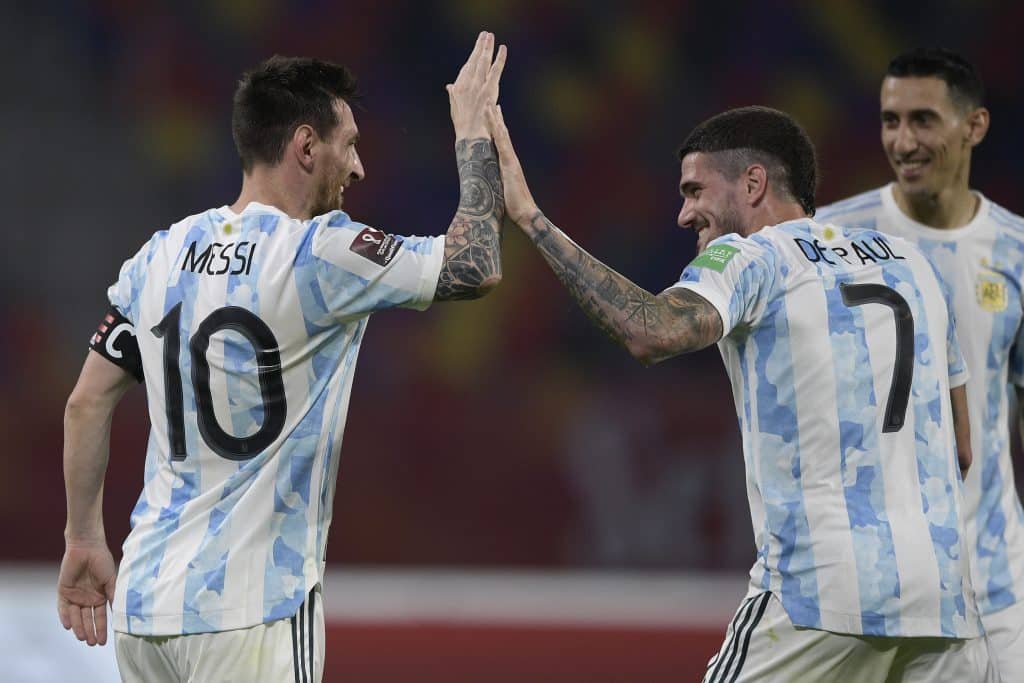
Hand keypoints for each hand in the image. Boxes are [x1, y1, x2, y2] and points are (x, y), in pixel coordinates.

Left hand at [58, 540, 115, 645]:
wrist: (87, 547)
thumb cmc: (102, 561)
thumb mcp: (111, 580)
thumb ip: (113, 595)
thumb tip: (120, 612)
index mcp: (100, 597)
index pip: (100, 617)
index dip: (102, 629)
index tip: (104, 642)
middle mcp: (87, 599)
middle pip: (87, 619)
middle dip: (90, 631)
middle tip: (93, 643)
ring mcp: (75, 596)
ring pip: (76, 616)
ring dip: (79, 627)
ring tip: (83, 638)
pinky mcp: (64, 592)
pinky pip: (63, 607)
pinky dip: (65, 616)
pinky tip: (68, 626)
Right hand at [447, 31, 506, 139]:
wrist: (470, 135)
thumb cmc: (464, 125)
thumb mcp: (455, 107)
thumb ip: (453, 94)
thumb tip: (449, 86)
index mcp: (459, 88)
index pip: (467, 68)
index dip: (472, 56)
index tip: (477, 47)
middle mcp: (467, 84)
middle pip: (474, 61)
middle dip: (480, 46)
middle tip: (485, 34)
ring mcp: (477, 86)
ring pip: (483, 62)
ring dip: (487, 47)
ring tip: (490, 36)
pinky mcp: (488, 90)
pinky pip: (495, 70)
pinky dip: (500, 59)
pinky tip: (502, 48)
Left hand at [486, 104, 539, 225]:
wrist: (526, 213)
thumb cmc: (514, 205)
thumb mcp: (504, 189)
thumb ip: (501, 180)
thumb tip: (496, 178)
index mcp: (507, 162)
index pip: (501, 140)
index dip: (496, 126)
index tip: (492, 112)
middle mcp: (510, 157)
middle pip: (501, 132)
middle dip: (495, 116)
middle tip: (489, 100)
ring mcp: (510, 159)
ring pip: (501, 133)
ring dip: (494, 118)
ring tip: (488, 102)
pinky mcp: (509, 163)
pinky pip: (500, 142)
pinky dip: (495, 130)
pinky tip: (491, 121)